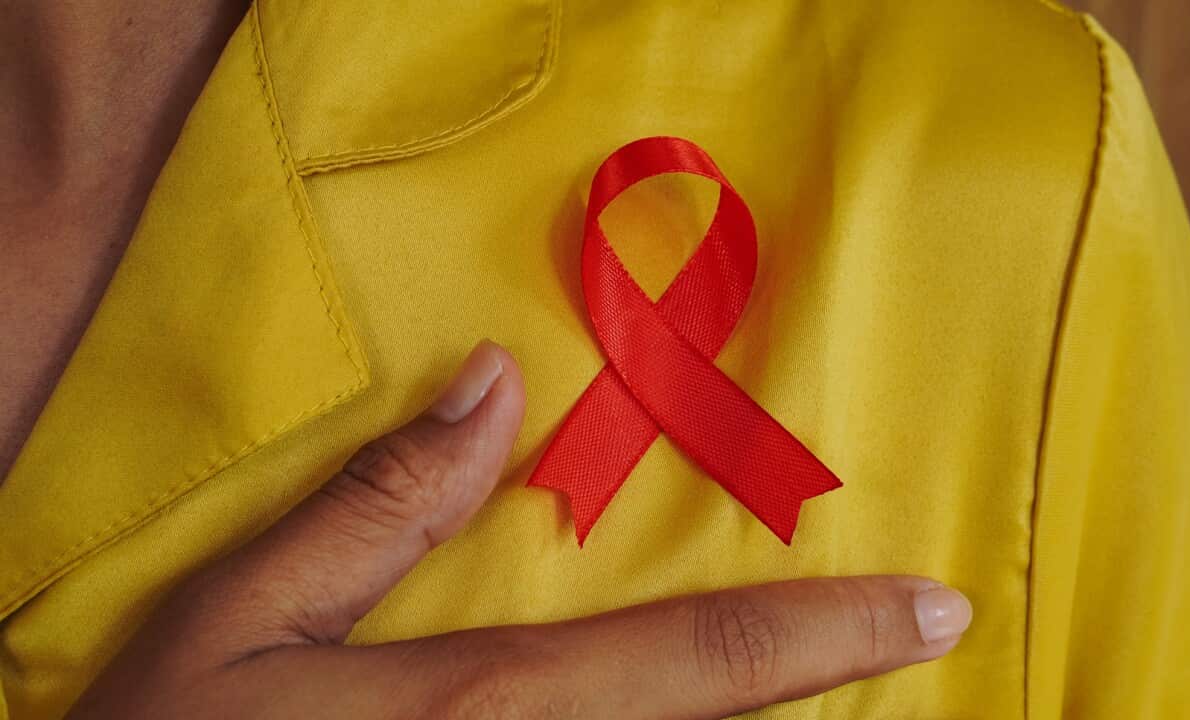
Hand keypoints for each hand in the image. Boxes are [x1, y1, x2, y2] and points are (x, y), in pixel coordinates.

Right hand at [68, 341, 971, 718]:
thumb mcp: (241, 622)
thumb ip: (375, 509)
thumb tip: (492, 387)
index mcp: (488, 711)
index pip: (702, 663)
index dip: (835, 635)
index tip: (938, 610)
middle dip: (829, 689)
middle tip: (914, 636)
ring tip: (825, 672)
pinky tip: (686, 710)